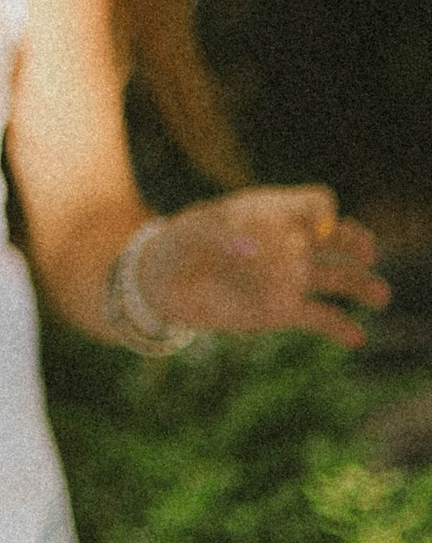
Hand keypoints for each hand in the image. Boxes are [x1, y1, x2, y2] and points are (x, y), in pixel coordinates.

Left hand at [138, 187, 388, 350]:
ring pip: (335, 278)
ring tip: (380, 294)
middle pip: (336, 238)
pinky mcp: (281, 311)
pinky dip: (338, 328)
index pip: (314, 203)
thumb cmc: (179, 244)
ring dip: (360, 284)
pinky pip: (318, 318)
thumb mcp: (193, 231)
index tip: (310, 229)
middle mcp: (289, 243)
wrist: (162, 284)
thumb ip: (221, 234)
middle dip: (354, 242)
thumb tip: (252, 247)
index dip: (318, 212)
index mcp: (272, 212)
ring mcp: (288, 278)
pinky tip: (356, 338)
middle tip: (366, 252)